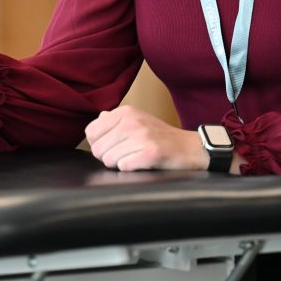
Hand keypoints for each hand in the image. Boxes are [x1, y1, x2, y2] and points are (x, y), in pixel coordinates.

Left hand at [84, 105, 204, 170]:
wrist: (189, 147)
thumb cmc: (159, 137)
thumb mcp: (136, 119)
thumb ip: (114, 120)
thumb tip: (97, 122)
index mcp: (125, 112)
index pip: (90, 132)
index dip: (98, 144)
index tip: (112, 146)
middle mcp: (131, 121)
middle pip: (97, 149)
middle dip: (108, 157)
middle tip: (125, 154)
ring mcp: (142, 136)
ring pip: (108, 160)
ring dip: (119, 164)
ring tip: (134, 158)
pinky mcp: (151, 153)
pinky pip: (124, 166)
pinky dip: (129, 169)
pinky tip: (140, 163)